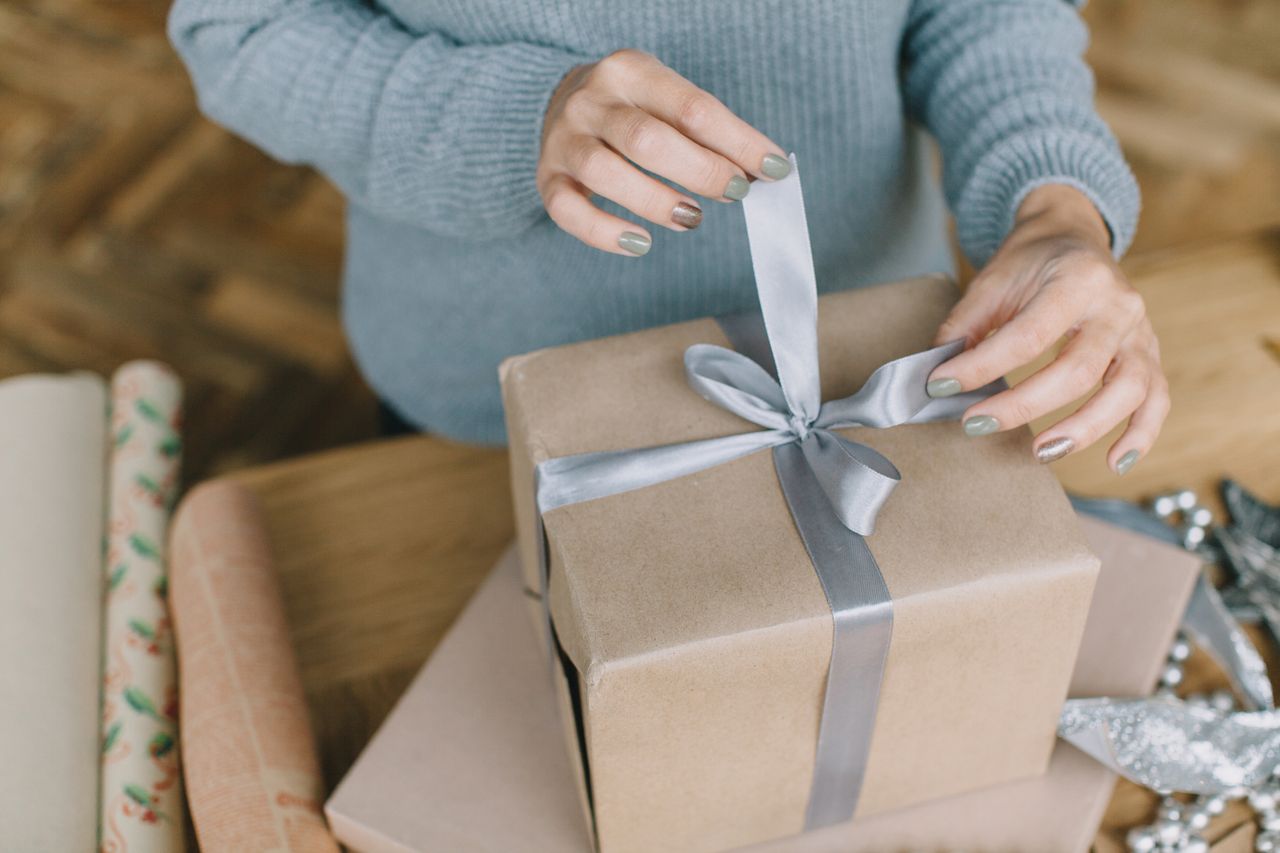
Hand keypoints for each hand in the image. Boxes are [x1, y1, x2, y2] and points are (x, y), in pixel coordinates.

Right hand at [537, 49, 790, 255]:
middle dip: (700, 171)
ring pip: (605, 173)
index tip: (774, 170)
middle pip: (646, 139)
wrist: (560, 102)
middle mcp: (591, 101)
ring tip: (691, 218)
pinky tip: (641, 243)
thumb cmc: (633, 109)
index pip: (693, 108)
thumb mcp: (669, 101)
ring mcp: (564, 140)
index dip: (739, 142)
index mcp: (631, 71)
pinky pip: (568, 211)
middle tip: (734, 192)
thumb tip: (765, 170)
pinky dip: (605, 232)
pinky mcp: (548, 179)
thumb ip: (711, 132)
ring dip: (656, 202)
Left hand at [926, 184, 1168, 474]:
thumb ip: (964, 326)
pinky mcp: (1150, 353)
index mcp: (1077, 280)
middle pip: (1079, 369)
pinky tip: (1116, 462)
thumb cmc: (1029, 262)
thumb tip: (936, 375)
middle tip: (976, 424)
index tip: (941, 385)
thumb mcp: (991, 280)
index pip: (1028, 335)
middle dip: (1023, 405)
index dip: (982, 366)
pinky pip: (1156, 399)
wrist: (1071, 235)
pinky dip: (1142, 434)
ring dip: (1085, 429)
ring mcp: (1141, 331)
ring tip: (1041, 453)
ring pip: (1128, 389)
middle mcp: (1118, 305)